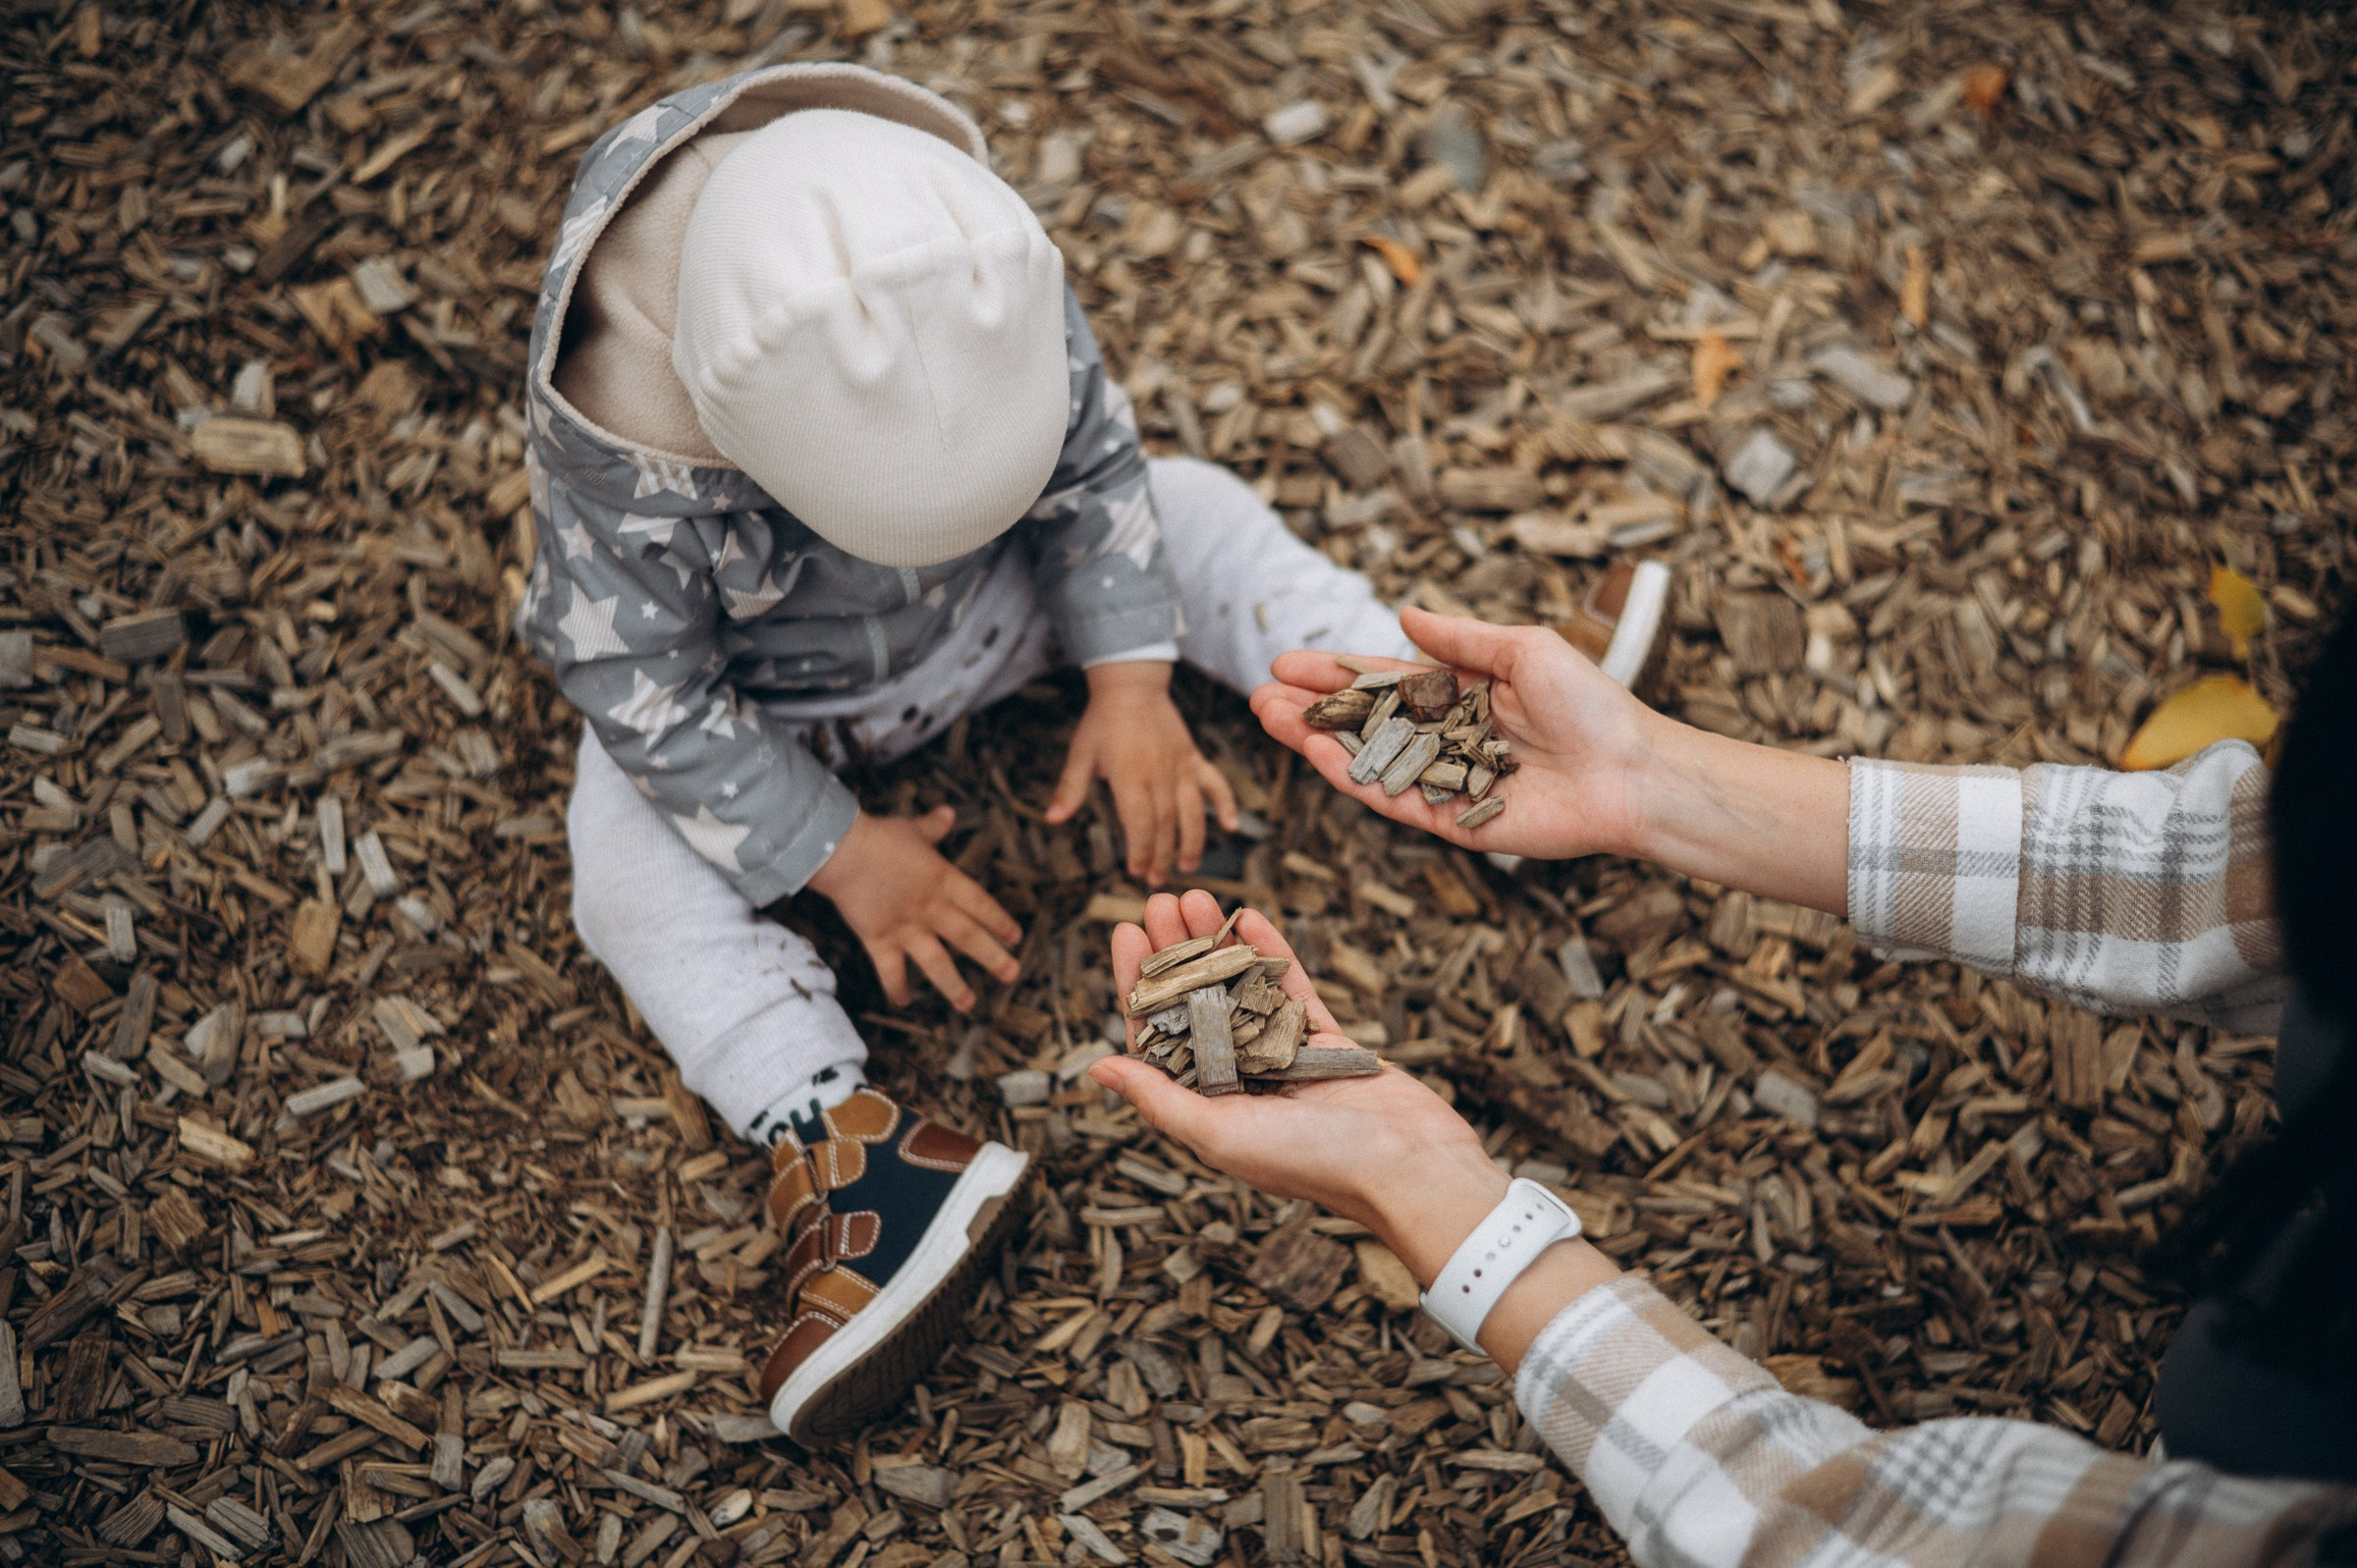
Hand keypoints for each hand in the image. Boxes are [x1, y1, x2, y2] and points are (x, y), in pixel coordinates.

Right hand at [805, 808, 1021, 1010]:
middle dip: (993, 958)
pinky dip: (896, 988)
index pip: (981, 905)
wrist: (842, 851)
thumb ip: (934, 827)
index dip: (1000, 921)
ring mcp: (907, 928)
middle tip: (1012, 975)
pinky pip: (891, 971)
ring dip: (954, 986)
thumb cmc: (878, 836)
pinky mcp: (879, 940)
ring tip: (969, 1004)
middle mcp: (931, 908)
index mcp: (944, 880)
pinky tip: (903, 1003)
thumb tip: (948, 813)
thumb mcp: (913, 829)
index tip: (1016, 937)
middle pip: (969, 937)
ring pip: (937, 963)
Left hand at [1045, 662, 1238, 886]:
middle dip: (1162, 855)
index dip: (1140, 849)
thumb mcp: (1080, 753)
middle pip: (1165, 823)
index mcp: (1130, 774)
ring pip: (1192, 810)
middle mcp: (1159, 773)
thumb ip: (1070, 788)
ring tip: (1188, 868)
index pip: (1139, 821)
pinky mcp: (1193, 758)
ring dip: (1192, 842)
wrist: (1132, 685)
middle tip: (1157, 881)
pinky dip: (1225, 804)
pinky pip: (1215, 783)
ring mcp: (1180, 766)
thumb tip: (1052, 819)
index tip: (1136, 871)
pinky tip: (1230, 827)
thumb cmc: (1102, 722)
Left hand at [1092, 890, 1624, 1368]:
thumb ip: (1161, 1098)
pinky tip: (1251, 917)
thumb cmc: (1313, 1163)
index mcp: (1207, 1109)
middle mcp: (1240, 1083)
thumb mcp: (1221, 1133)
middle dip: (1173, 950)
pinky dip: (1271, 954)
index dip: (1137, 984)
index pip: (1158, 1037)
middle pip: (1194, 1003)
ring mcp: (1285, 1059)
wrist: (1410, 1169)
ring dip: (1217, 942)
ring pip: (1240, 989)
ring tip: (1196, 894)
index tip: (1124, 934)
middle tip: (1158, 899)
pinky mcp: (1328, 1044)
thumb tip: (1098, 1068)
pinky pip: (1292, 990)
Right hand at [1250, 605, 1656, 861]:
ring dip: (1315, 741)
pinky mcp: (1450, 823)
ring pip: (1366, 760)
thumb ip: (1459, 639)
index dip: (1335, 673)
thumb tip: (1403, 615)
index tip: (1286, 662)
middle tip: (1258, 696)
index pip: (1384, 683)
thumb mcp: (1523, 650)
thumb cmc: (1591, 705)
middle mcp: (1445, 739)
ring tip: (1270, 719)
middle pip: (1363, 723)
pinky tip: (1315, 753)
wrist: (1630, 772)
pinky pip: (1390, 798)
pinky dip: (1351, 777)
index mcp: (1462, 695)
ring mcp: (1443, 782)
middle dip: (1310, 709)